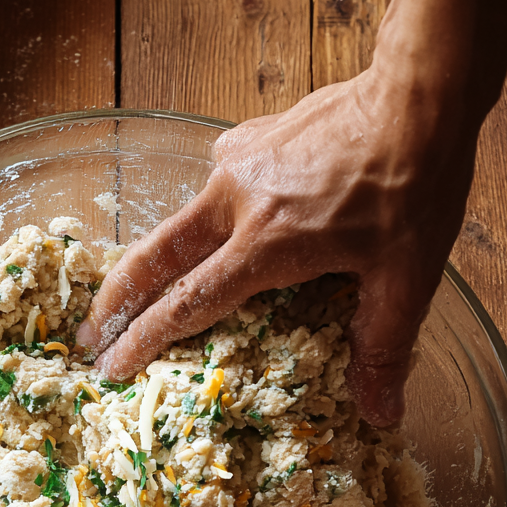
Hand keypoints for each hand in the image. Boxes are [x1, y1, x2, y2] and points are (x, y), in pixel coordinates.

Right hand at [77, 61, 475, 425]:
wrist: (419, 91)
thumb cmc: (415, 182)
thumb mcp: (406, 275)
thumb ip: (382, 346)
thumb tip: (381, 415)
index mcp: (265, 244)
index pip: (187, 304)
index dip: (144, 340)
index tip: (111, 368)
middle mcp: (236, 202)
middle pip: (153, 258)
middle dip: (115, 303)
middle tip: (87, 338)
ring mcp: (237, 164)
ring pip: (176, 222)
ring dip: (149, 262)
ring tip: (134, 293)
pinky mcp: (248, 138)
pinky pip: (213, 187)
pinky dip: (204, 220)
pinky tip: (221, 229)